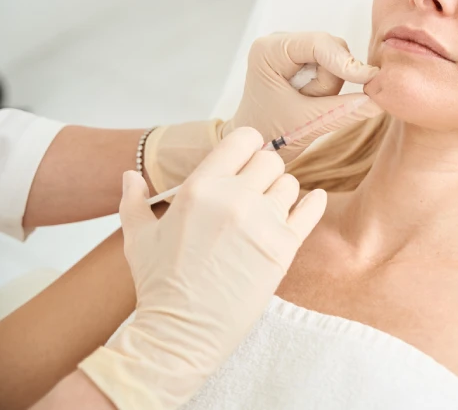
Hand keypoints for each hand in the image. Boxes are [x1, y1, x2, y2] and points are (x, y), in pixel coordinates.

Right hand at [78, 127, 327, 409]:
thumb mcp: (137, 238)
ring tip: (268, 210)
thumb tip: (130, 175)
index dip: (247, 146)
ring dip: (281, 193)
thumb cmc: (158, 285)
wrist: (181, 332)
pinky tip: (309, 203)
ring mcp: (262, 222)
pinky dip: (313, 204)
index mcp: (201, 187)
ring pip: (290, 184)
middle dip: (264, 172)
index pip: (243, 138)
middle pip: (270, 160)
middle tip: (256, 190)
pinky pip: (311, 210)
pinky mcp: (284, 247)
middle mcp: (235, 198)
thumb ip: (133, 200)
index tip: (244, 160)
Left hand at [223, 31, 380, 156]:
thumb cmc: (270, 134)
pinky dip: (330, 85)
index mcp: (269, 50)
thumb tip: (379, 102)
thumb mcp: (309, 123)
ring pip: (336, 57)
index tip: (369, 79)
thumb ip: (345, 110)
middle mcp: (279, 42)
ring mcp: (291, 49)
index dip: (346, 62)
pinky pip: (333, 65)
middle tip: (312, 104)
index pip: (318, 43)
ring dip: (331, 85)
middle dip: (332, 79)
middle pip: (331, 48)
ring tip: (308, 103)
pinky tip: (312, 98)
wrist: (257, 146)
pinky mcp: (302, 59)